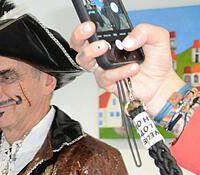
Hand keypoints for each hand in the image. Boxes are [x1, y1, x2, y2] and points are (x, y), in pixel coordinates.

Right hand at [70, 22, 184, 115]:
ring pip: (85, 61)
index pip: (93, 31)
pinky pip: (106, 76)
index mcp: (113, 40)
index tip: (91, 25)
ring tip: (105, 47)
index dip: (86, 28)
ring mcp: (103, 68)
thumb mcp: (157, 37)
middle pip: (80, 45)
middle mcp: (104, 53)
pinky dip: (120, 71)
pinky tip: (132, 68)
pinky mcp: (106, 82)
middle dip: (79, 37)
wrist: (161, 83)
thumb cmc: (156, 61)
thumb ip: (144, 31)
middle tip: (90, 32)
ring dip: (92, 52)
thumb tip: (127, 40)